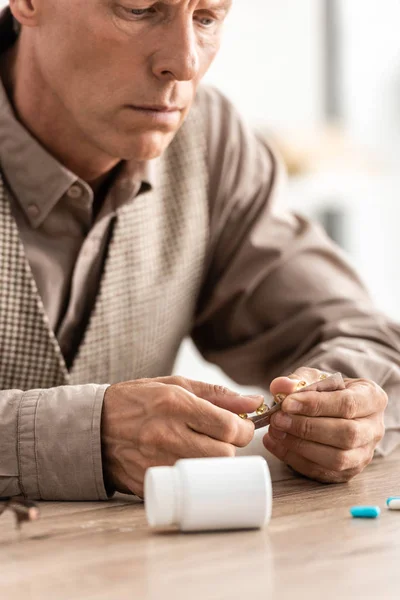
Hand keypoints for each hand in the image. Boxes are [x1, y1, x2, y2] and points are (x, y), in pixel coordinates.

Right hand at [101, 376, 261, 496]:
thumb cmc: (137, 400)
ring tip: (201, 448)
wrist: (92, 426)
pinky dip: (194, 477)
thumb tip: (254, 403)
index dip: (244, 429)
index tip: (240, 427)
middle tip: (218, 438)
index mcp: (175, 405)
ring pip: (209, 473)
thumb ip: (217, 394)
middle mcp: (167, 435)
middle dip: (230, 447)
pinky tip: (184, 463)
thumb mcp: (174, 385)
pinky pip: (188, 486)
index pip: (229, 427)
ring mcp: (158, 462)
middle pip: (224, 454)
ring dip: (214, 462)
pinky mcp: (151, 483)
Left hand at [263, 367, 386, 482]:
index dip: (316, 405)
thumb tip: (281, 386)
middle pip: (346, 434)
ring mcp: (363, 454)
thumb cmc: (326, 392)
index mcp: (372, 398)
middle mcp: (374, 429)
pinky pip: (321, 472)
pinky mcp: (347, 472)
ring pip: (337, 459)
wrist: (332, 410)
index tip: (287, 403)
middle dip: (307, 427)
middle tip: (278, 419)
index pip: (348, 404)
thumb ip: (298, 380)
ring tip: (276, 430)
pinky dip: (293, 458)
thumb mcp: (314, 377)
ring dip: (300, 446)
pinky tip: (275, 443)